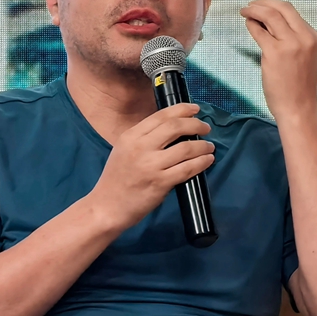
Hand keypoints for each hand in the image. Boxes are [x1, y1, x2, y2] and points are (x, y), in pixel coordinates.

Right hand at [89, 103, 214, 229]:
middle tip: (206, 128)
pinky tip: (207, 160)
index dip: (181, 109)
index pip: (160, 116)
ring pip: (185, 148)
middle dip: (195, 124)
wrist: (107, 206)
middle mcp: (140, 147)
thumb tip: (173, 128)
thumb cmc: (117, 178)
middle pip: (175, 127)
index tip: (195, 109)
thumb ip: (144, 138)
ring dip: (202, 145)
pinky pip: (187, 169)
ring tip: (209, 146)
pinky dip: (201, 163)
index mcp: (131, 136)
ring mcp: (151, 165)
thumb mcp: (124, 149)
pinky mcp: (160, 183)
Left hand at [240, 0, 316, 120]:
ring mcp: (291, 44)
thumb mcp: (307, 58)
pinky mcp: (274, 53)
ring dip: (254, 9)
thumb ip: (296, 40)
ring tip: (245, 10)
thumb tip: (272, 22)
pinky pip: (259, 31)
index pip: (293, 13)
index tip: (264, 6)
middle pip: (282, 7)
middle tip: (251, 4)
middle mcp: (305, 38)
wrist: (298, 108)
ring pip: (270, 15)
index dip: (275, 6)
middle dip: (264, 2)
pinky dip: (251, 24)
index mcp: (316, 38)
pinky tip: (248, 23)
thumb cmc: (299, 87)